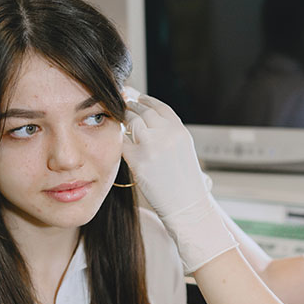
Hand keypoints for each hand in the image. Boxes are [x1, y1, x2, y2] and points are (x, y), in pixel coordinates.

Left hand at [122, 95, 207, 219]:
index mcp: (180, 131)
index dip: (146, 100)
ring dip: (123, 119)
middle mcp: (167, 134)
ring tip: (118, 119)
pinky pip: (122, 141)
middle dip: (130, 106)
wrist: (187, 205)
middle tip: (122, 105)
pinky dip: (118, 139)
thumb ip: (169, 135)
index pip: (159, 107)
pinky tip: (116, 139)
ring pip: (131, 121)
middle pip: (143, 110)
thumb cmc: (186, 183)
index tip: (137, 98)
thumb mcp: (184, 151)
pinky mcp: (138, 160)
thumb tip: (149, 121)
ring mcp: (152, 146)